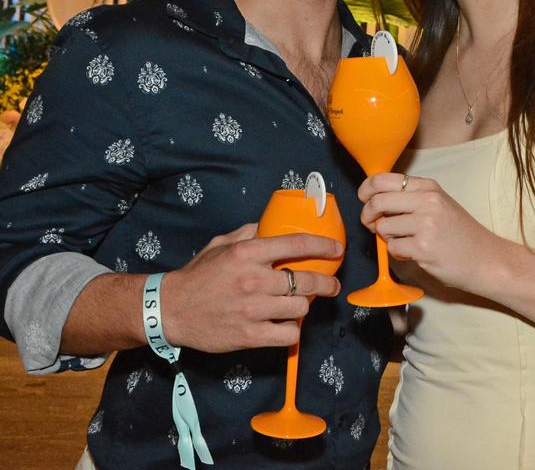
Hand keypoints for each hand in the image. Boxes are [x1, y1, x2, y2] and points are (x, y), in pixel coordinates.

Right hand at [161, 222, 342, 352]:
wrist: (170, 310)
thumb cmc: (198, 275)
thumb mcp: (221, 244)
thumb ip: (249, 234)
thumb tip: (270, 225)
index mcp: (248, 254)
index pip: (296, 244)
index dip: (322, 245)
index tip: (336, 248)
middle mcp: (254, 280)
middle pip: (306, 280)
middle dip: (326, 283)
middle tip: (332, 284)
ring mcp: (253, 310)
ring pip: (300, 307)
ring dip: (303, 306)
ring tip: (298, 304)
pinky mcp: (250, 336)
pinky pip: (288, 334)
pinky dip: (291, 330)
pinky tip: (287, 324)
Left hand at [359, 173, 498, 292]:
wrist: (487, 259)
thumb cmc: (460, 234)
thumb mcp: (439, 204)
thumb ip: (410, 198)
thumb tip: (374, 199)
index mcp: (428, 186)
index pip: (383, 179)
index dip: (366, 189)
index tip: (364, 199)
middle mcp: (427, 200)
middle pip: (377, 201)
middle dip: (368, 216)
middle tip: (373, 225)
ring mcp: (425, 223)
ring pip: (382, 227)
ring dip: (388, 238)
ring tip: (406, 241)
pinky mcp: (423, 247)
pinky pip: (393, 248)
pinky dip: (399, 253)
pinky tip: (415, 253)